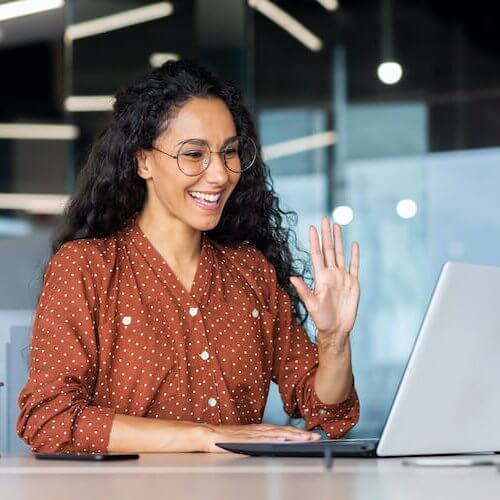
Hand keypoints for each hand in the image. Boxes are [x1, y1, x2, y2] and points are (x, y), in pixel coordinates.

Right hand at [203, 423, 320, 452]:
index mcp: (260, 429)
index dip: (297, 433)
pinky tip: (285, 442)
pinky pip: (264, 439)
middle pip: (283, 431)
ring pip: (277, 434)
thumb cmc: (226, 438)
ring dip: (293, 436)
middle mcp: (259, 430)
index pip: (282, 430)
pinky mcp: (247, 440)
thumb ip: (259, 440)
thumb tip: (275, 445)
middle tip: (316, 437)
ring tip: (307, 439)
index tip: (311, 435)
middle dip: (300, 434)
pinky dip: (275, 440)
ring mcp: (254, 434)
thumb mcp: (246, 438)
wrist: (209, 434)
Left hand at [290, 217, 359, 349]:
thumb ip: (304, 291)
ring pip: (340, 254)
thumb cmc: (321, 319)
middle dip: (326, 234)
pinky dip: (354, 255)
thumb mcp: (312, 305)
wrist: (337, 329)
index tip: (312, 227)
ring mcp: (342, 277)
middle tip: (325, 218)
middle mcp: (331, 274)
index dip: (314, 241)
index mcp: (320, 277)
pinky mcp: (353, 283)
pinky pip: (354, 266)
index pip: (317, 254)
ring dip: (339, 240)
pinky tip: (354, 244)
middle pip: (328, 250)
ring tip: (337, 225)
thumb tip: (292, 278)